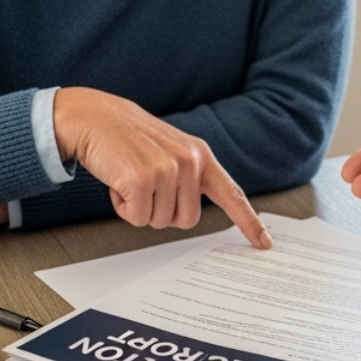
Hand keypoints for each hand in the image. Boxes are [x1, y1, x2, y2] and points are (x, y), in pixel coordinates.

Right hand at [54, 87, 270, 247]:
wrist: (95, 117)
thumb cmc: (130, 139)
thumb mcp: (170, 151)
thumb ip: (189, 176)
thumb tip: (190, 213)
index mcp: (201, 155)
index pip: (232, 194)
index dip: (248, 222)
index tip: (264, 243)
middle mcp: (190, 161)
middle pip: (187, 221)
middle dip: (162, 212)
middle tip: (145, 187)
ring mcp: (168, 170)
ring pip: (159, 222)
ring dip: (139, 208)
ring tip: (130, 178)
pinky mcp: (143, 180)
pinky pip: (137, 218)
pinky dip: (123, 207)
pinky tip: (118, 182)